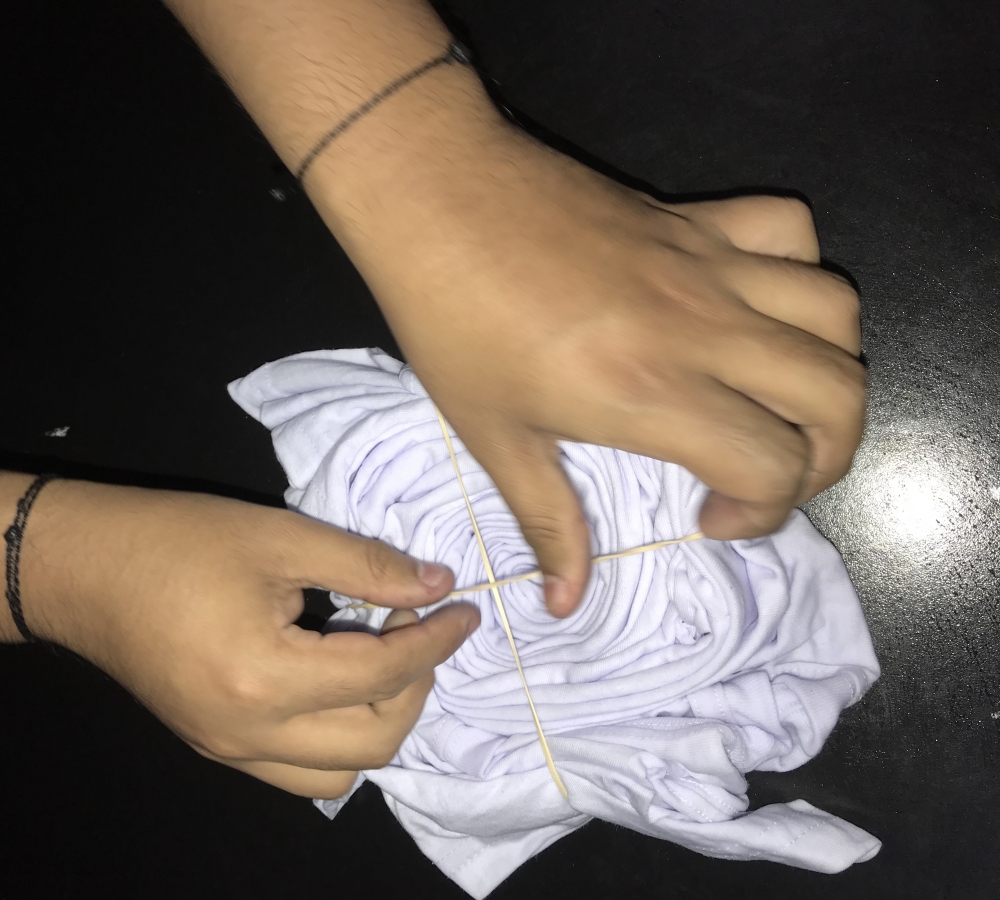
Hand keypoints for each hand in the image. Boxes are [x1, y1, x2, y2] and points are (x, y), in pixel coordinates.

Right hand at [28, 484, 478, 798]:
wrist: (78, 567)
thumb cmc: (174, 540)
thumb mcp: (279, 536)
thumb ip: (366, 566)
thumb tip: (437, 585)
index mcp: (266, 681)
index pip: (383, 676)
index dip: (435, 640)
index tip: (463, 607)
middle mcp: (249, 736)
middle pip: (375, 742)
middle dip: (415, 684)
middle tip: (416, 626)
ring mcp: (227, 752)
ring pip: (339, 774)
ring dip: (378, 722)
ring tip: (379, 659)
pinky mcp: (213, 747)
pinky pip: (295, 771)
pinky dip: (335, 737)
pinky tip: (336, 681)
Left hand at [317, 124, 863, 617]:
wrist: (436, 199)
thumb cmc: (451, 322)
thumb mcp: (493, 436)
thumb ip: (547, 522)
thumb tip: (565, 604)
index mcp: (650, 393)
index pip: (772, 465)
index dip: (762, 513)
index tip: (708, 518)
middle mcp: (701, 329)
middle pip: (836, 396)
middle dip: (826, 459)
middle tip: (765, 475)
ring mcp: (707, 264)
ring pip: (835, 314)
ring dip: (829, 371)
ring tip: (778, 402)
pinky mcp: (695, 218)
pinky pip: (791, 231)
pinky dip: (799, 272)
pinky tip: (756, 307)